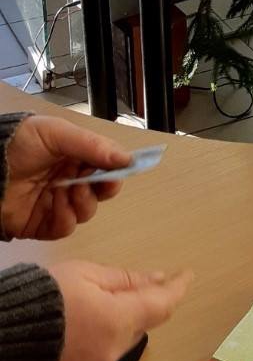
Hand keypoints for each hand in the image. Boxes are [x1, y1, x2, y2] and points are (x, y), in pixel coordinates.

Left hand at [2, 114, 132, 240]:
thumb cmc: (18, 143)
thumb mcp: (56, 133)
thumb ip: (92, 145)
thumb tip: (126, 159)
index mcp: (76, 156)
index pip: (108, 166)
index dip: (117, 170)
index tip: (120, 170)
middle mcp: (70, 180)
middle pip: (102, 192)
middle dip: (103, 188)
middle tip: (92, 182)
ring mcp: (57, 203)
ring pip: (87, 211)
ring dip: (83, 203)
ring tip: (67, 191)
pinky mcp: (42, 223)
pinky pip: (65, 227)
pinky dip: (66, 218)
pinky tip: (56, 205)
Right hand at [42, 261, 192, 360]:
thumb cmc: (41, 299)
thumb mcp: (84, 275)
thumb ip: (124, 280)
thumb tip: (158, 279)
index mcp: (119, 322)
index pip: (163, 305)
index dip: (178, 288)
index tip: (186, 275)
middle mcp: (112, 353)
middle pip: (139, 326)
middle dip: (138, 306)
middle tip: (125, 287)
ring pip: (117, 345)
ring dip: (114, 326)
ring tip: (88, 308)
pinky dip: (94, 344)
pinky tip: (75, 333)